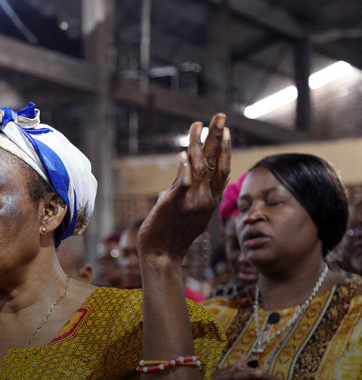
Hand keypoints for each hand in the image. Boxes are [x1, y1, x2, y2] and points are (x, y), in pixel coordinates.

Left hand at [138, 113, 230, 266]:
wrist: (161, 256)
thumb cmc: (171, 236)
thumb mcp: (188, 213)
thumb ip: (189, 193)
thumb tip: (185, 177)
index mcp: (209, 200)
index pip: (222, 169)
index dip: (224, 149)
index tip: (225, 130)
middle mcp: (204, 199)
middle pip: (215, 162)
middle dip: (218, 137)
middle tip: (220, 115)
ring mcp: (190, 202)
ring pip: (199, 168)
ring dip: (198, 144)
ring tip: (197, 125)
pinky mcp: (174, 205)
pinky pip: (182, 183)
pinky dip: (184, 168)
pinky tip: (182, 154)